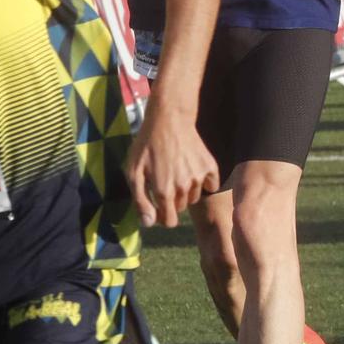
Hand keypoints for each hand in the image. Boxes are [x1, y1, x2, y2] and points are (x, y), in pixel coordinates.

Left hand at [123, 106, 218, 227]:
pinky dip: (204, 183)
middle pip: (180, 208)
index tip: (157, 206)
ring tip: (176, 173)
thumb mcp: (133, 172)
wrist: (169, 120)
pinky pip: (211, 186)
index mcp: (163, 191)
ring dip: (185, 192)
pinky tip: (193, 172)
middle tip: (164, 182)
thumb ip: (140, 200)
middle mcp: (183, 187)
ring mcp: (199, 177)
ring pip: (193, 197)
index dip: (162, 217)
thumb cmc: (146, 146)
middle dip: (171, 201)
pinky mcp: (210, 167)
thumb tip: (149, 223)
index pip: (170, 221)